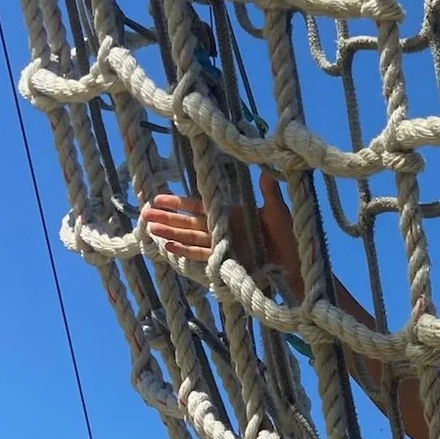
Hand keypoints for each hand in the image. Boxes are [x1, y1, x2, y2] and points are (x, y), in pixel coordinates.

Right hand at [141, 176, 300, 294]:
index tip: (158, 198)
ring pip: (190, 238)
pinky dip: (185, 252)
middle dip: (167, 218)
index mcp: (230, 214)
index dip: (178, 202)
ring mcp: (223, 246)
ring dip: (170, 234)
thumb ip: (268, 194)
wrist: (295, 264)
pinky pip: (201, 256)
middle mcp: (223, 230)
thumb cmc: (288, 237)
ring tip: (150, 230)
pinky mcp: (225, 262)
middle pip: (189, 223)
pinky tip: (168, 247)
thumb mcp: (277, 212)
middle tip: (144, 213)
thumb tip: (266, 173)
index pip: (199, 206)